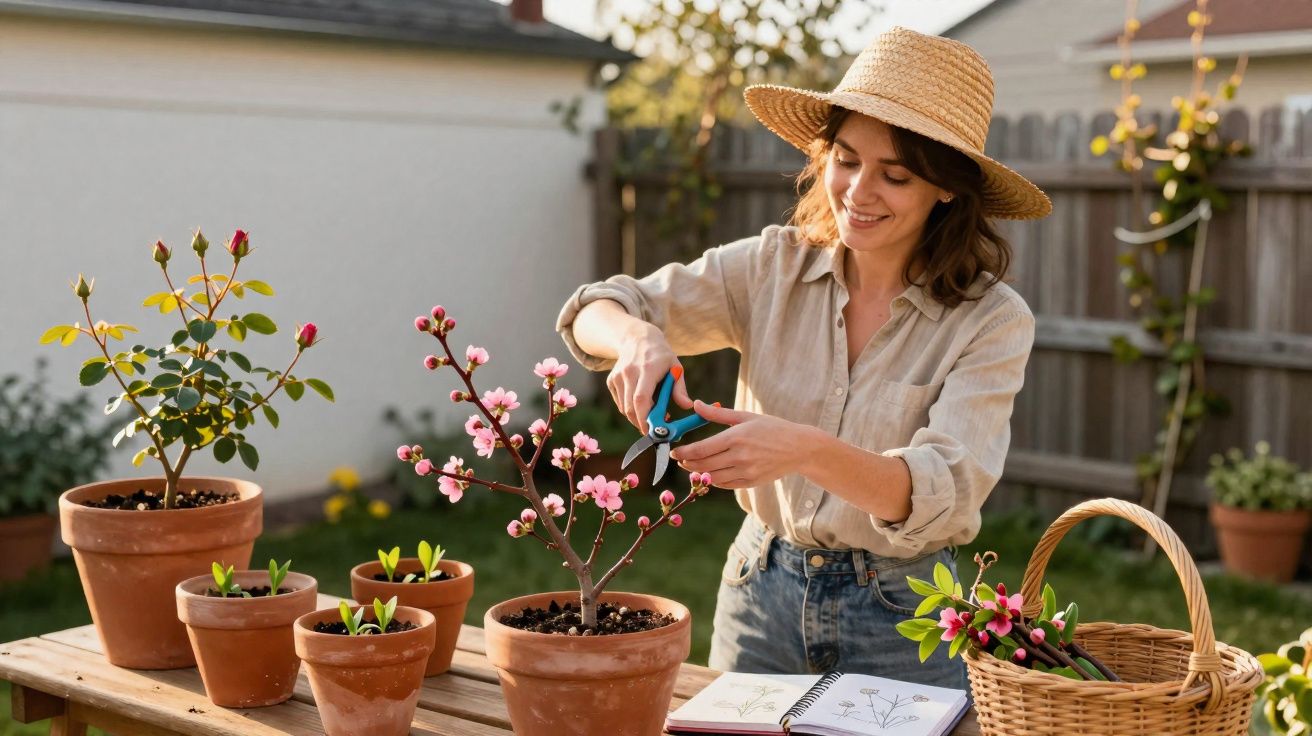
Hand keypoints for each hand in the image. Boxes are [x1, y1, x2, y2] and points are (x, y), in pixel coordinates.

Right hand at [606, 324, 692, 434]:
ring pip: (624, 408)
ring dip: (637, 417)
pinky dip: (630, 409)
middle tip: (653, 430)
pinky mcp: (611, 380)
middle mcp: (629, 372)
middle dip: (641, 423)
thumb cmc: (661, 356)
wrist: (637, 338)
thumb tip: (687, 406)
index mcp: (647, 369)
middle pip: (630, 407)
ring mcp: (617, 376)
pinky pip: (620, 403)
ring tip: (651, 415)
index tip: (653, 431)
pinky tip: (641, 404)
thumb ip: (680, 388)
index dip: (644, 418)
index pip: (641, 399)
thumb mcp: (675, 367)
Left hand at [669, 400, 809, 488]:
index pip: (701, 449)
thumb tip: (695, 404)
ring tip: (691, 466)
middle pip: (703, 465)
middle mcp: (739, 456)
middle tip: (679, 459)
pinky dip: (714, 480)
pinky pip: (725, 484)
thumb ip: (718, 414)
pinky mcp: (751, 482)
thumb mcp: (745, 416)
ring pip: (712, 477)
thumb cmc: (772, 428)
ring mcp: (746, 471)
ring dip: (698, 473)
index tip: (674, 451)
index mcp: (736, 437)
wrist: (799, 448)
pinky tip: (709, 472)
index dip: (683, 452)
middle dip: (687, 463)